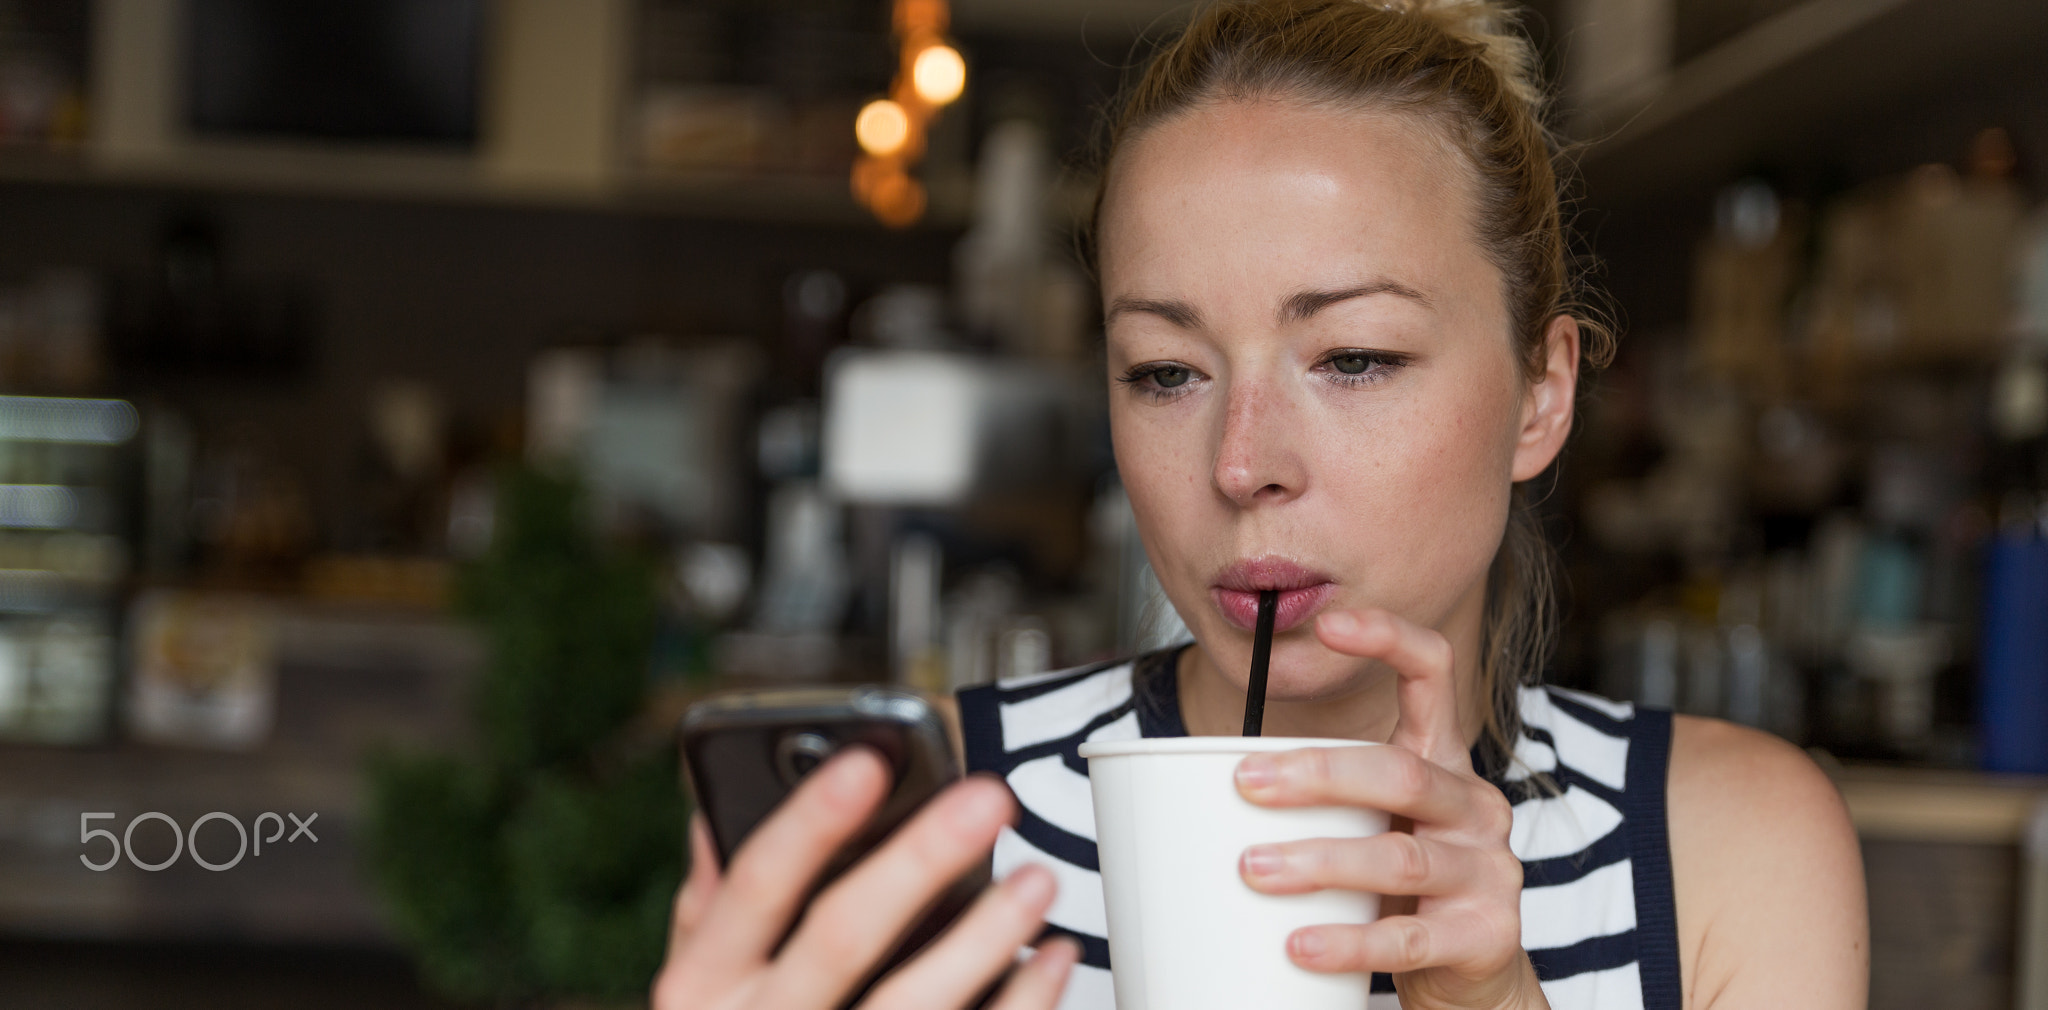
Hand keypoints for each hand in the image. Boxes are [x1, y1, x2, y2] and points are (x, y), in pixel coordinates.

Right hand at [652, 747, 1079, 1009]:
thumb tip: (716, 808)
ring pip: (911, 1007)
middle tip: (988, 800)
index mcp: (701, 986)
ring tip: (1036, 882)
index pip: (755, 886)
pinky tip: (1049, 959)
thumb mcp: (698, 990)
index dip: (810, 821)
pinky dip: (1019, 1004)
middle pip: (840, 937)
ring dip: (983, 937)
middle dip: (918, 861)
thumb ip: (711, 908)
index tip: (868, 761)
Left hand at [1232, 609, 1546, 1009]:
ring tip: (1253, 868)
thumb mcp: (1371, 825)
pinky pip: (1406, 939)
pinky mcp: (1483, 937)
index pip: (1433, 674)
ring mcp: (1486, 871)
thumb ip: (1318, 796)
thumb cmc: (1399, 886)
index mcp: (1444, 761)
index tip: (1328, 624)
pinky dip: (1348, 943)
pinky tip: (1299, 944)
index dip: (1388, 639)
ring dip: (1318, 861)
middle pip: (1401, 771)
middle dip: (1317, 773)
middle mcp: (1474, 805)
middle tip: (1244, 781)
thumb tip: (1194, 775)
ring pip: (1399, 859)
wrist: (1471, 973)